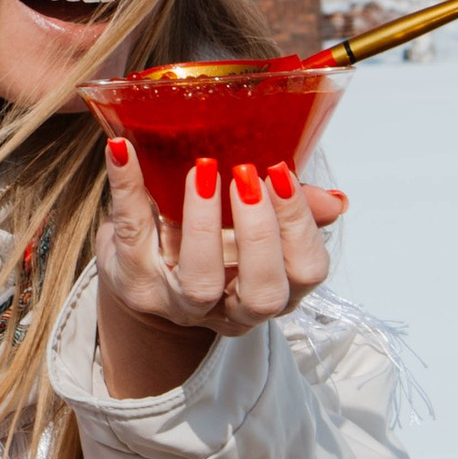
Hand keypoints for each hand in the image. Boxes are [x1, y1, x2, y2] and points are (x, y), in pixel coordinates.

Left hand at [95, 145, 343, 399]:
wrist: (139, 267)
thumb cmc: (205, 242)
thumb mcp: (252, 227)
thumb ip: (292, 212)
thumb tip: (335, 201)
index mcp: (270, 289)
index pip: (305, 272)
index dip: (300, 226)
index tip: (280, 174)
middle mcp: (230, 309)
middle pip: (262, 294)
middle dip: (261, 234)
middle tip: (247, 176)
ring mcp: (178, 303)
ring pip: (199, 284)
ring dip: (204, 222)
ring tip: (201, 170)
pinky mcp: (133, 282)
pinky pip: (130, 233)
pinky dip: (126, 186)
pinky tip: (122, 149)